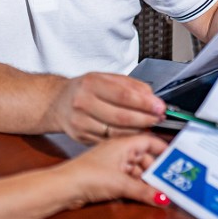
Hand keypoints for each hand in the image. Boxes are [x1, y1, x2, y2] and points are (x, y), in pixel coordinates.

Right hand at [49, 72, 165, 142]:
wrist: (58, 102)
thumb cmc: (85, 89)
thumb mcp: (105, 78)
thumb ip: (130, 85)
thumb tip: (152, 98)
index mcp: (91, 82)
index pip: (123, 95)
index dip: (145, 103)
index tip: (160, 107)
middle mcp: (83, 102)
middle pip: (121, 116)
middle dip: (145, 119)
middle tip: (159, 119)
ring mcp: (80, 122)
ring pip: (116, 132)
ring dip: (138, 131)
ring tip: (150, 127)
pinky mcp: (81, 137)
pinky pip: (109, 141)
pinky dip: (125, 140)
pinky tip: (135, 135)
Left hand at [55, 134, 170, 208]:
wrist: (65, 187)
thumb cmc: (86, 175)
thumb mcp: (121, 183)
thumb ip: (145, 191)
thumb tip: (163, 196)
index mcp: (123, 143)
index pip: (150, 141)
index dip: (164, 150)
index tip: (177, 160)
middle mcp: (119, 150)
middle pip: (146, 157)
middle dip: (157, 170)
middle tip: (170, 181)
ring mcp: (114, 162)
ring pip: (138, 169)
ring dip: (148, 179)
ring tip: (159, 190)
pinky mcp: (108, 175)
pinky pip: (129, 177)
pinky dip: (137, 185)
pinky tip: (144, 193)